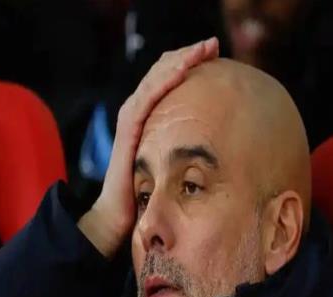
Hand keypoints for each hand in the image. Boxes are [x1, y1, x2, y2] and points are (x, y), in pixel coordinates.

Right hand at [78, 37, 219, 257]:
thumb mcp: (170, 162)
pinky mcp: (128, 128)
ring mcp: (131, 119)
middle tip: (213, 45)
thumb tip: (213, 149)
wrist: (118, 214)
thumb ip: (182, 148)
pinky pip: (148, 98)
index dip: (189, 66)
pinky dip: (165, 80)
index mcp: (149, 118)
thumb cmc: (146, 192)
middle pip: (163, 73)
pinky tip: (184, 68)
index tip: (214, 58)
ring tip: (204, 48)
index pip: (168, 82)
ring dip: (181, 60)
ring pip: (156, 78)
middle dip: (189, 55)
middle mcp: (138, 112)